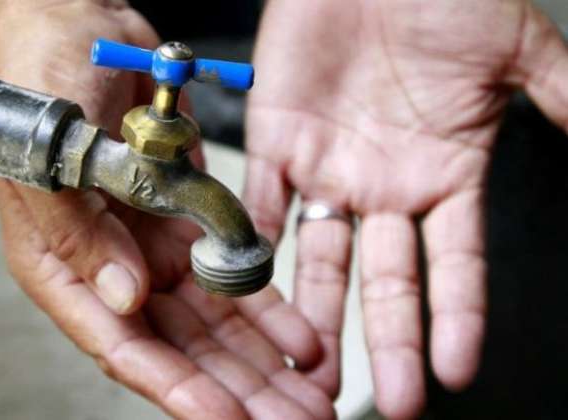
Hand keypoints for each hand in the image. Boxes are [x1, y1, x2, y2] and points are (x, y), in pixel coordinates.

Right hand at [0, 1, 334, 417]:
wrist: (76, 29)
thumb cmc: (43, 87)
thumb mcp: (50, 160)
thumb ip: (81, 236)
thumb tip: (127, 302)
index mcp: (67, 267)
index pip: (123, 347)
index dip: (178, 389)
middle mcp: (112, 270)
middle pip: (181, 351)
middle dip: (238, 392)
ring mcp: (153, 250)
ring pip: (215, 325)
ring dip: (264, 363)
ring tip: (313, 397)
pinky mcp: (187, 224)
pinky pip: (233, 275)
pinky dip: (270, 308)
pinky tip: (306, 340)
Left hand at [246, 1, 567, 417]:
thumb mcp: (514, 47)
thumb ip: (561, 98)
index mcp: (444, 172)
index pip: (455, 264)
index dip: (457, 318)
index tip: (456, 370)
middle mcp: (384, 185)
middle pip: (386, 280)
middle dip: (387, 340)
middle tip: (389, 400)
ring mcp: (327, 169)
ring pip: (320, 259)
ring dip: (316, 314)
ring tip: (312, 368)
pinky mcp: (276, 143)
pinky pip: (262, 207)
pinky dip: (255, 248)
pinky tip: (254, 294)